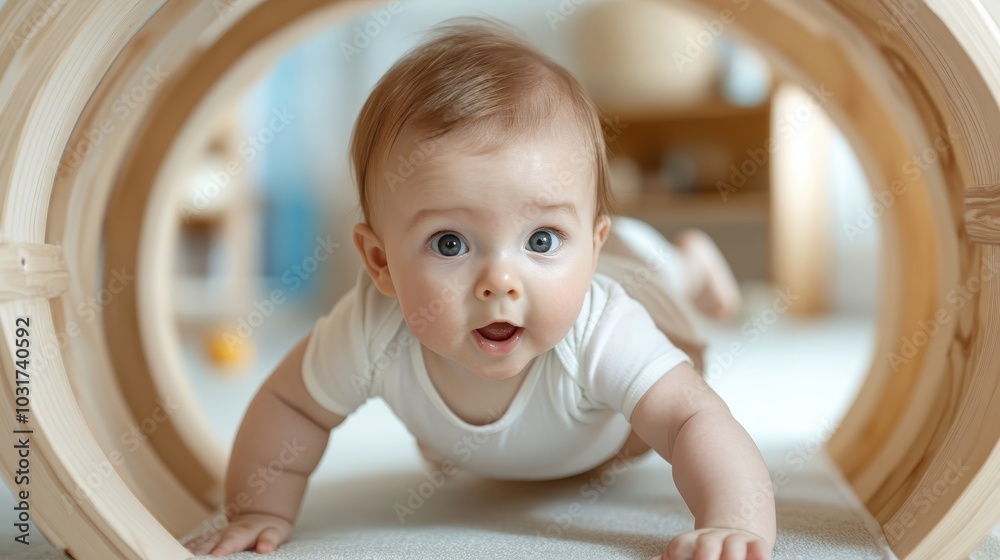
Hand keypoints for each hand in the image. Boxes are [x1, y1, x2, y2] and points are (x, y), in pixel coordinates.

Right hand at [183, 513, 293, 556]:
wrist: (258, 516)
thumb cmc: (268, 528)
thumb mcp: (276, 532)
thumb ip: (270, 539)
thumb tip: (265, 548)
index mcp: (243, 531)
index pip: (233, 540)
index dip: (224, 547)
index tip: (216, 554)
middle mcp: (226, 532)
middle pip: (211, 542)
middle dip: (201, 551)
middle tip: (191, 559)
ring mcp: (215, 535)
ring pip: (200, 542)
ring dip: (190, 550)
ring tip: (179, 557)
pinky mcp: (209, 538)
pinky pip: (196, 543)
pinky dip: (187, 547)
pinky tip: (177, 552)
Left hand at [654, 527, 771, 559]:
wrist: (733, 529)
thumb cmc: (702, 551)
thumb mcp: (682, 553)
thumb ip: (669, 558)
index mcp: (691, 542)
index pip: (681, 546)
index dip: (679, 557)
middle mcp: (712, 539)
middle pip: (706, 545)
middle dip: (705, 557)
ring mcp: (735, 541)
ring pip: (734, 546)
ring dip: (732, 557)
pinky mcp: (756, 546)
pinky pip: (759, 549)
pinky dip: (760, 556)